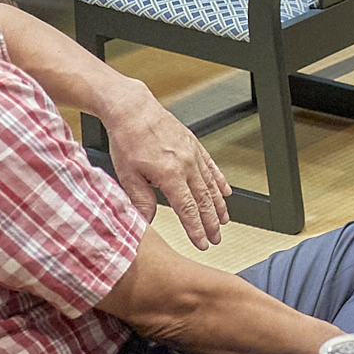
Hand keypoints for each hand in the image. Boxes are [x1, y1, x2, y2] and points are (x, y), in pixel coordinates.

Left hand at [96, 85, 230, 249]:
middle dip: (212, 223)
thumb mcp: (128, 175)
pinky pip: (212, 168)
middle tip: (217, 239)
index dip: (196, 229)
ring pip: (211, 186)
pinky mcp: (195, 146)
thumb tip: (147, 222)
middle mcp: (186, 165)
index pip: (188, 209)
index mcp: (170, 175)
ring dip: (219, 206)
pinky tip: (226, 192)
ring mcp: (193, 155)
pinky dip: (220, 182)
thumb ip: (141, 201)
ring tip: (224, 221)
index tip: (202, 243)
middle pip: (204, 201)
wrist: (134, 110)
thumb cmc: (127, 139)